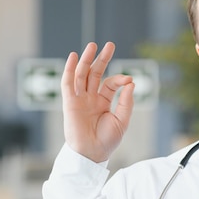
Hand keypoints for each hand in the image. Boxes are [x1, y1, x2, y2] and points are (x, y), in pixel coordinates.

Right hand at [61, 41, 134, 162]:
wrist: (92, 153)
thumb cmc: (107, 141)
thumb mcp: (122, 120)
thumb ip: (126, 102)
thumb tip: (131, 82)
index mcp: (102, 102)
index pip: (109, 84)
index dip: (119, 79)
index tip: (128, 79)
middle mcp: (90, 98)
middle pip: (94, 73)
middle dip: (101, 59)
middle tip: (109, 45)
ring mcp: (79, 99)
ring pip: (81, 75)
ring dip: (86, 60)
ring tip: (92, 45)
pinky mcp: (69, 102)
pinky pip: (68, 83)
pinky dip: (70, 70)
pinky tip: (73, 57)